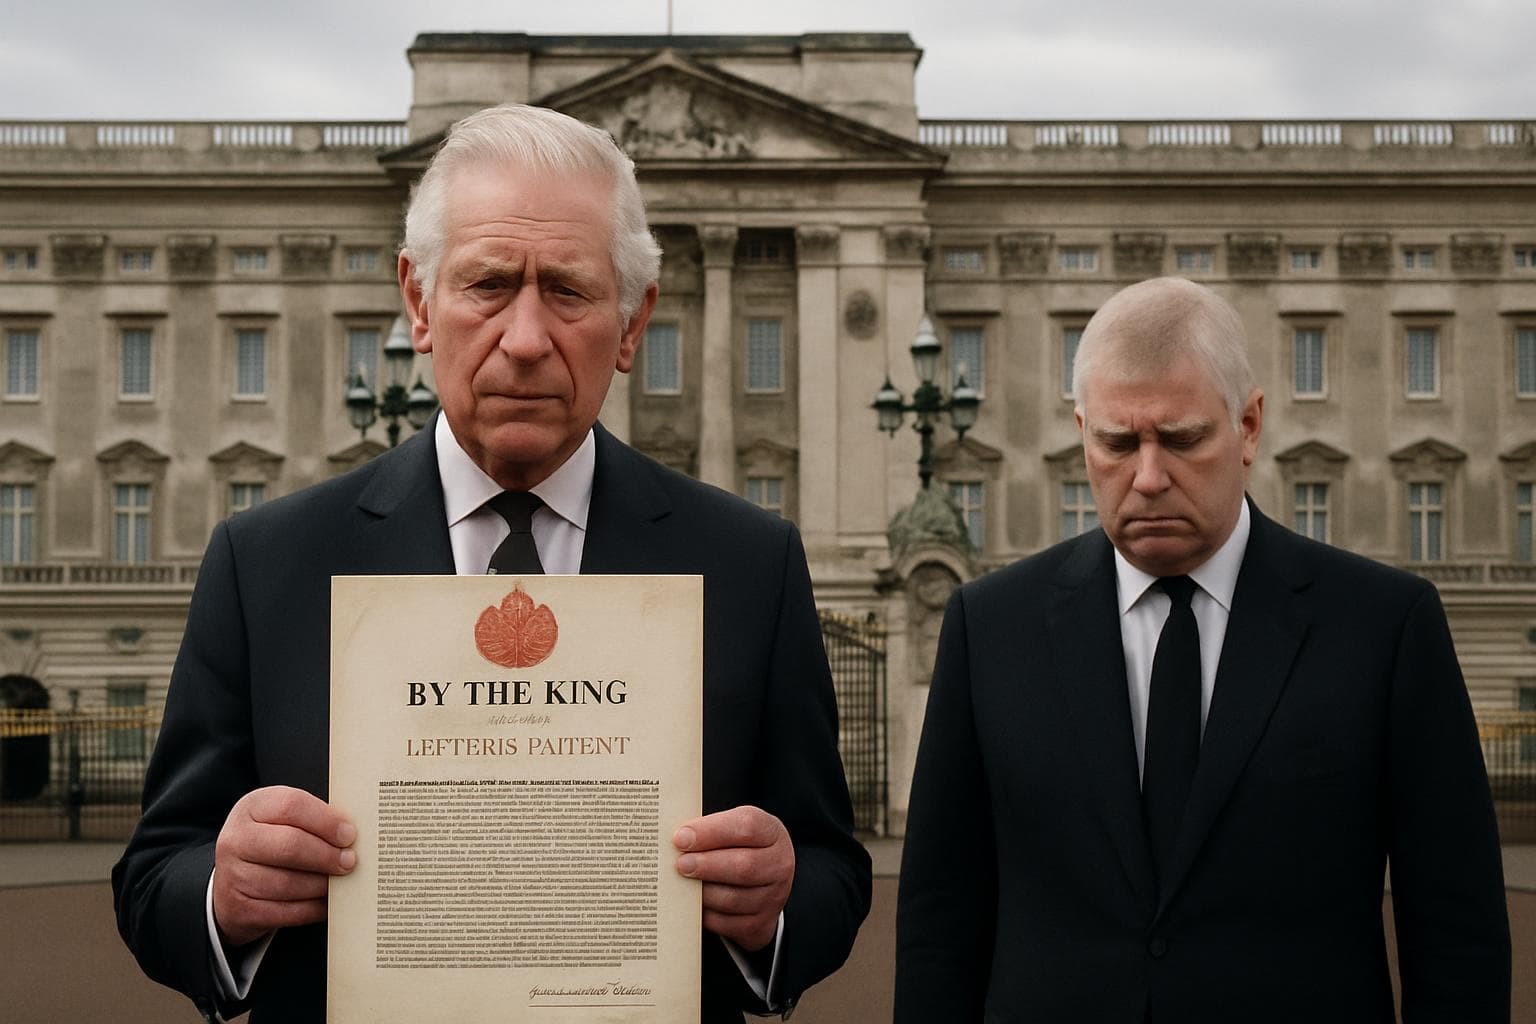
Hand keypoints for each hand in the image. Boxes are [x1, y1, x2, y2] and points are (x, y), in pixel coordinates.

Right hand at [211, 785, 356, 947]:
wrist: (231, 880)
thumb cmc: (271, 841)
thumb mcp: (283, 819)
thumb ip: (313, 821)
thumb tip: (353, 835)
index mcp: (252, 807)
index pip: (291, 806)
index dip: (325, 821)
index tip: (349, 834)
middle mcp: (236, 839)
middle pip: (289, 845)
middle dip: (326, 855)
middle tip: (350, 861)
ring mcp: (233, 876)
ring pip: (288, 883)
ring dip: (321, 885)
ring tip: (341, 882)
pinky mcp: (239, 908)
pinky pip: (284, 912)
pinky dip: (312, 908)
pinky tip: (327, 902)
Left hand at [673, 805, 793, 951]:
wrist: (763, 880)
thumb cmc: (738, 846)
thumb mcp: (732, 827)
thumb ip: (708, 829)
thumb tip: (677, 838)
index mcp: (772, 832)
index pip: (746, 827)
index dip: (711, 832)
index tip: (681, 838)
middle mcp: (779, 865)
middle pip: (743, 866)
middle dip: (706, 865)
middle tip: (680, 864)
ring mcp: (773, 897)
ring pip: (733, 899)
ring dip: (703, 892)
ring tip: (681, 884)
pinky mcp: (760, 924)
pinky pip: (727, 923)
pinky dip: (705, 914)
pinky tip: (693, 904)